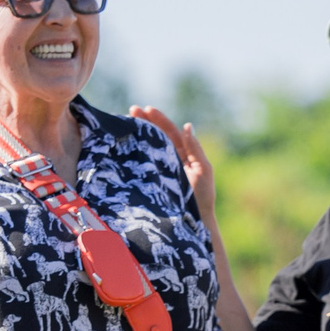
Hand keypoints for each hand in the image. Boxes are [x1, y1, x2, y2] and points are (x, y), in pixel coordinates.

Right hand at [129, 106, 217, 232]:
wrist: (194, 221)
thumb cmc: (202, 197)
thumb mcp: (203, 170)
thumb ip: (195, 149)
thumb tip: (187, 126)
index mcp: (184, 154)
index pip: (170, 132)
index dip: (159, 120)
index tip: (146, 109)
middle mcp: (172, 158)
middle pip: (158, 136)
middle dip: (145, 122)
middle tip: (131, 110)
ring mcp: (161, 169)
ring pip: (149, 147)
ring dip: (139, 134)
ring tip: (126, 122)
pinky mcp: (153, 180)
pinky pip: (144, 163)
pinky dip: (135, 153)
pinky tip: (126, 145)